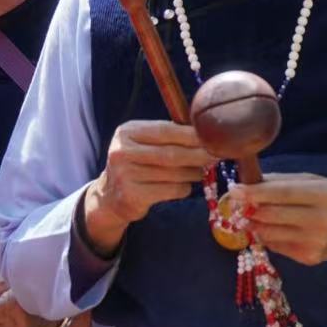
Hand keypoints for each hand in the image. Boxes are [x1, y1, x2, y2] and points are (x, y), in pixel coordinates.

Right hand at [82, 119, 213, 256]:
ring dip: (193, 173)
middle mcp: (122, 152)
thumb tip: (205, 132)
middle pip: (171, 153)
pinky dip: (184, 187)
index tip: (212, 137)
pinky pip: (171, 190)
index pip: (165, 130)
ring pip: (173, 174)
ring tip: (200, 171)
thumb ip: (167, 136)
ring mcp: (125, 175)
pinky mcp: (133, 196)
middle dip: (198, 154)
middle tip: (216, 155)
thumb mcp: (143, 143)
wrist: (109, 196)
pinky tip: (185, 185)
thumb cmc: (136, 163)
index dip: (191, 134)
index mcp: (126, 132)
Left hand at [242, 175, 326, 268]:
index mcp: (325, 195)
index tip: (234, 190)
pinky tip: (272, 227)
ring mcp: (315, 243)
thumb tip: (251, 182)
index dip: (256, 192)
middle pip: (273, 215)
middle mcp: (321, 221)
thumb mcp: (318, 182)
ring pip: (270, 233)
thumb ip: (285, 181)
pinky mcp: (309, 259)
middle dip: (249, 209)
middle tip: (235, 202)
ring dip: (255, 223)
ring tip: (252, 214)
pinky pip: (276, 246)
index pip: (283, 194)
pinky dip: (267, 235)